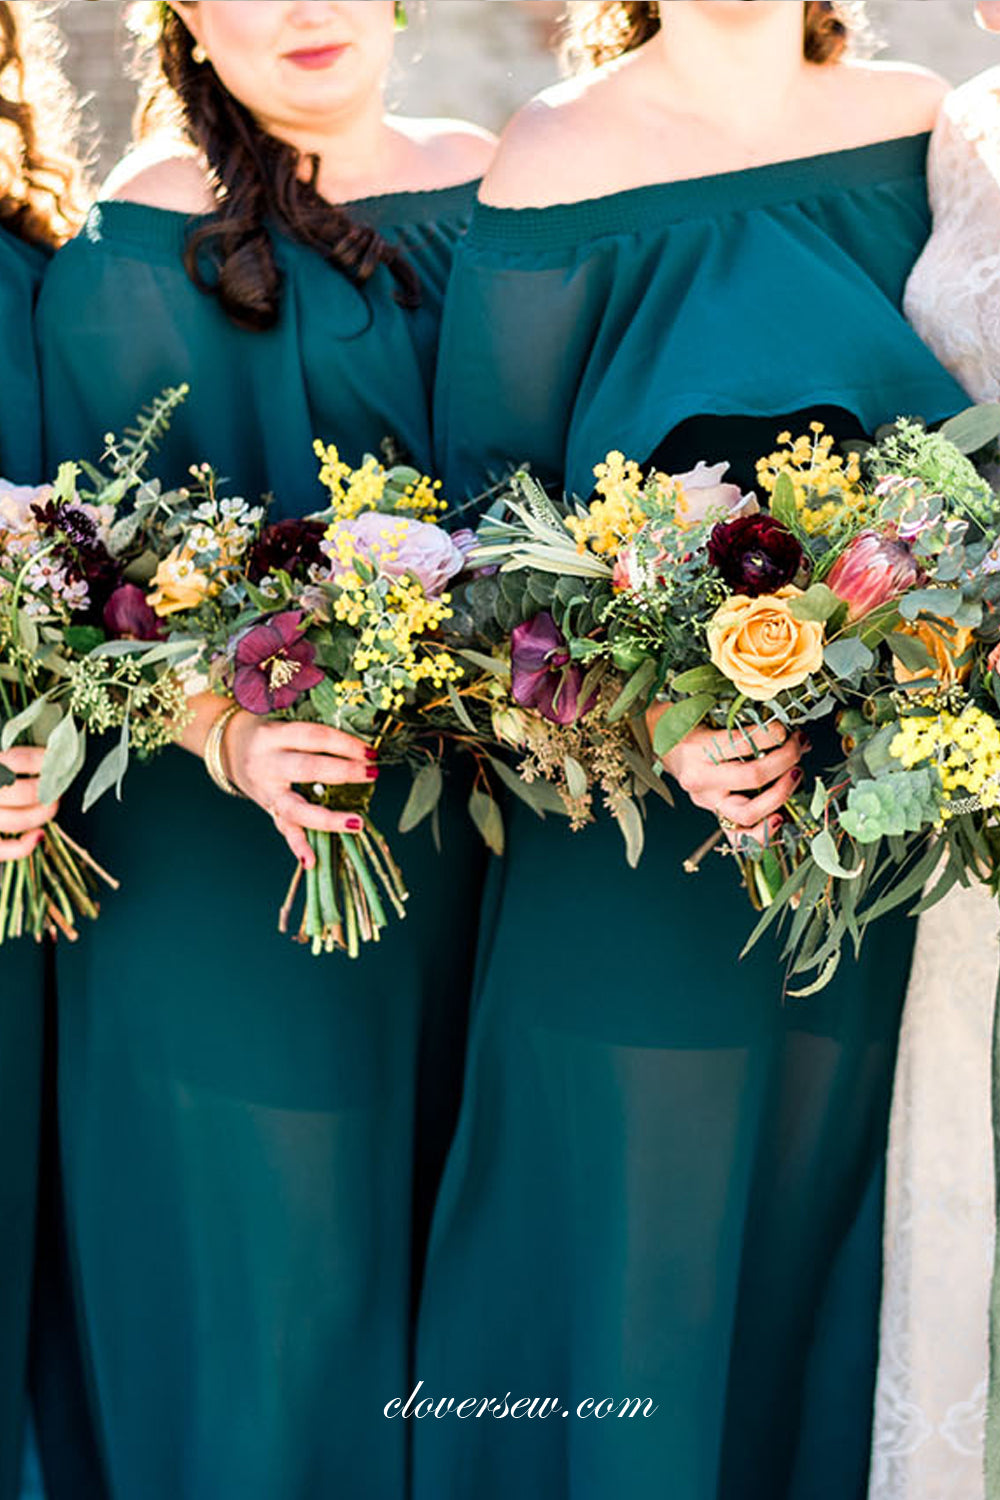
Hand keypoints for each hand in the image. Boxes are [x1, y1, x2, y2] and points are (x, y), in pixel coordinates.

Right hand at [0, 747, 58, 861]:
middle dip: (47, 791)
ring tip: (52, 806)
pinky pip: (2, 849)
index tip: (55, 760)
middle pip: (23, 792)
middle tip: (57, 787)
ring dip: (41, 815)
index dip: (42, 760)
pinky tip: (38, 835)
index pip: (17, 759)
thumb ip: (11, 759)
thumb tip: (49, 756)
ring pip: (16, 821)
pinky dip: (23, 847)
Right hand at [222, 714, 376, 867]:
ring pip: (295, 808)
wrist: (228, 746)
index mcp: (275, 735)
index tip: (370, 751)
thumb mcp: (285, 725)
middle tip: (372, 774)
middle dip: (343, 772)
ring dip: (328, 818)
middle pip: (307, 769)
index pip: (314, 737)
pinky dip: (298, 846)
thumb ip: (316, 738)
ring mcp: (266, 789)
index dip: (344, 744)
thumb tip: (362, 750)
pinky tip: (311, 861)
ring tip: (356, 823)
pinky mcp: (268, 808)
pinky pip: (284, 829)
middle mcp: (268, 763)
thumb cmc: (268, 735)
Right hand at [648, 709, 804, 844]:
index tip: (786, 729)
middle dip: (785, 760)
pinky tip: (780, 818)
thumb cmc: (688, 726)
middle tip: (798, 747)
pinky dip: (763, 833)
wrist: (661, 744)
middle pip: (752, 777)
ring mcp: (708, 802)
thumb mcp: (707, 713)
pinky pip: (740, 837)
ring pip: (748, 813)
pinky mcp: (714, 815)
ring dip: (781, 795)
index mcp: (697, 749)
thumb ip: (742, 720)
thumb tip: (787, 730)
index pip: (742, 743)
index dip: (771, 735)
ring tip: (795, 775)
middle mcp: (701, 780)